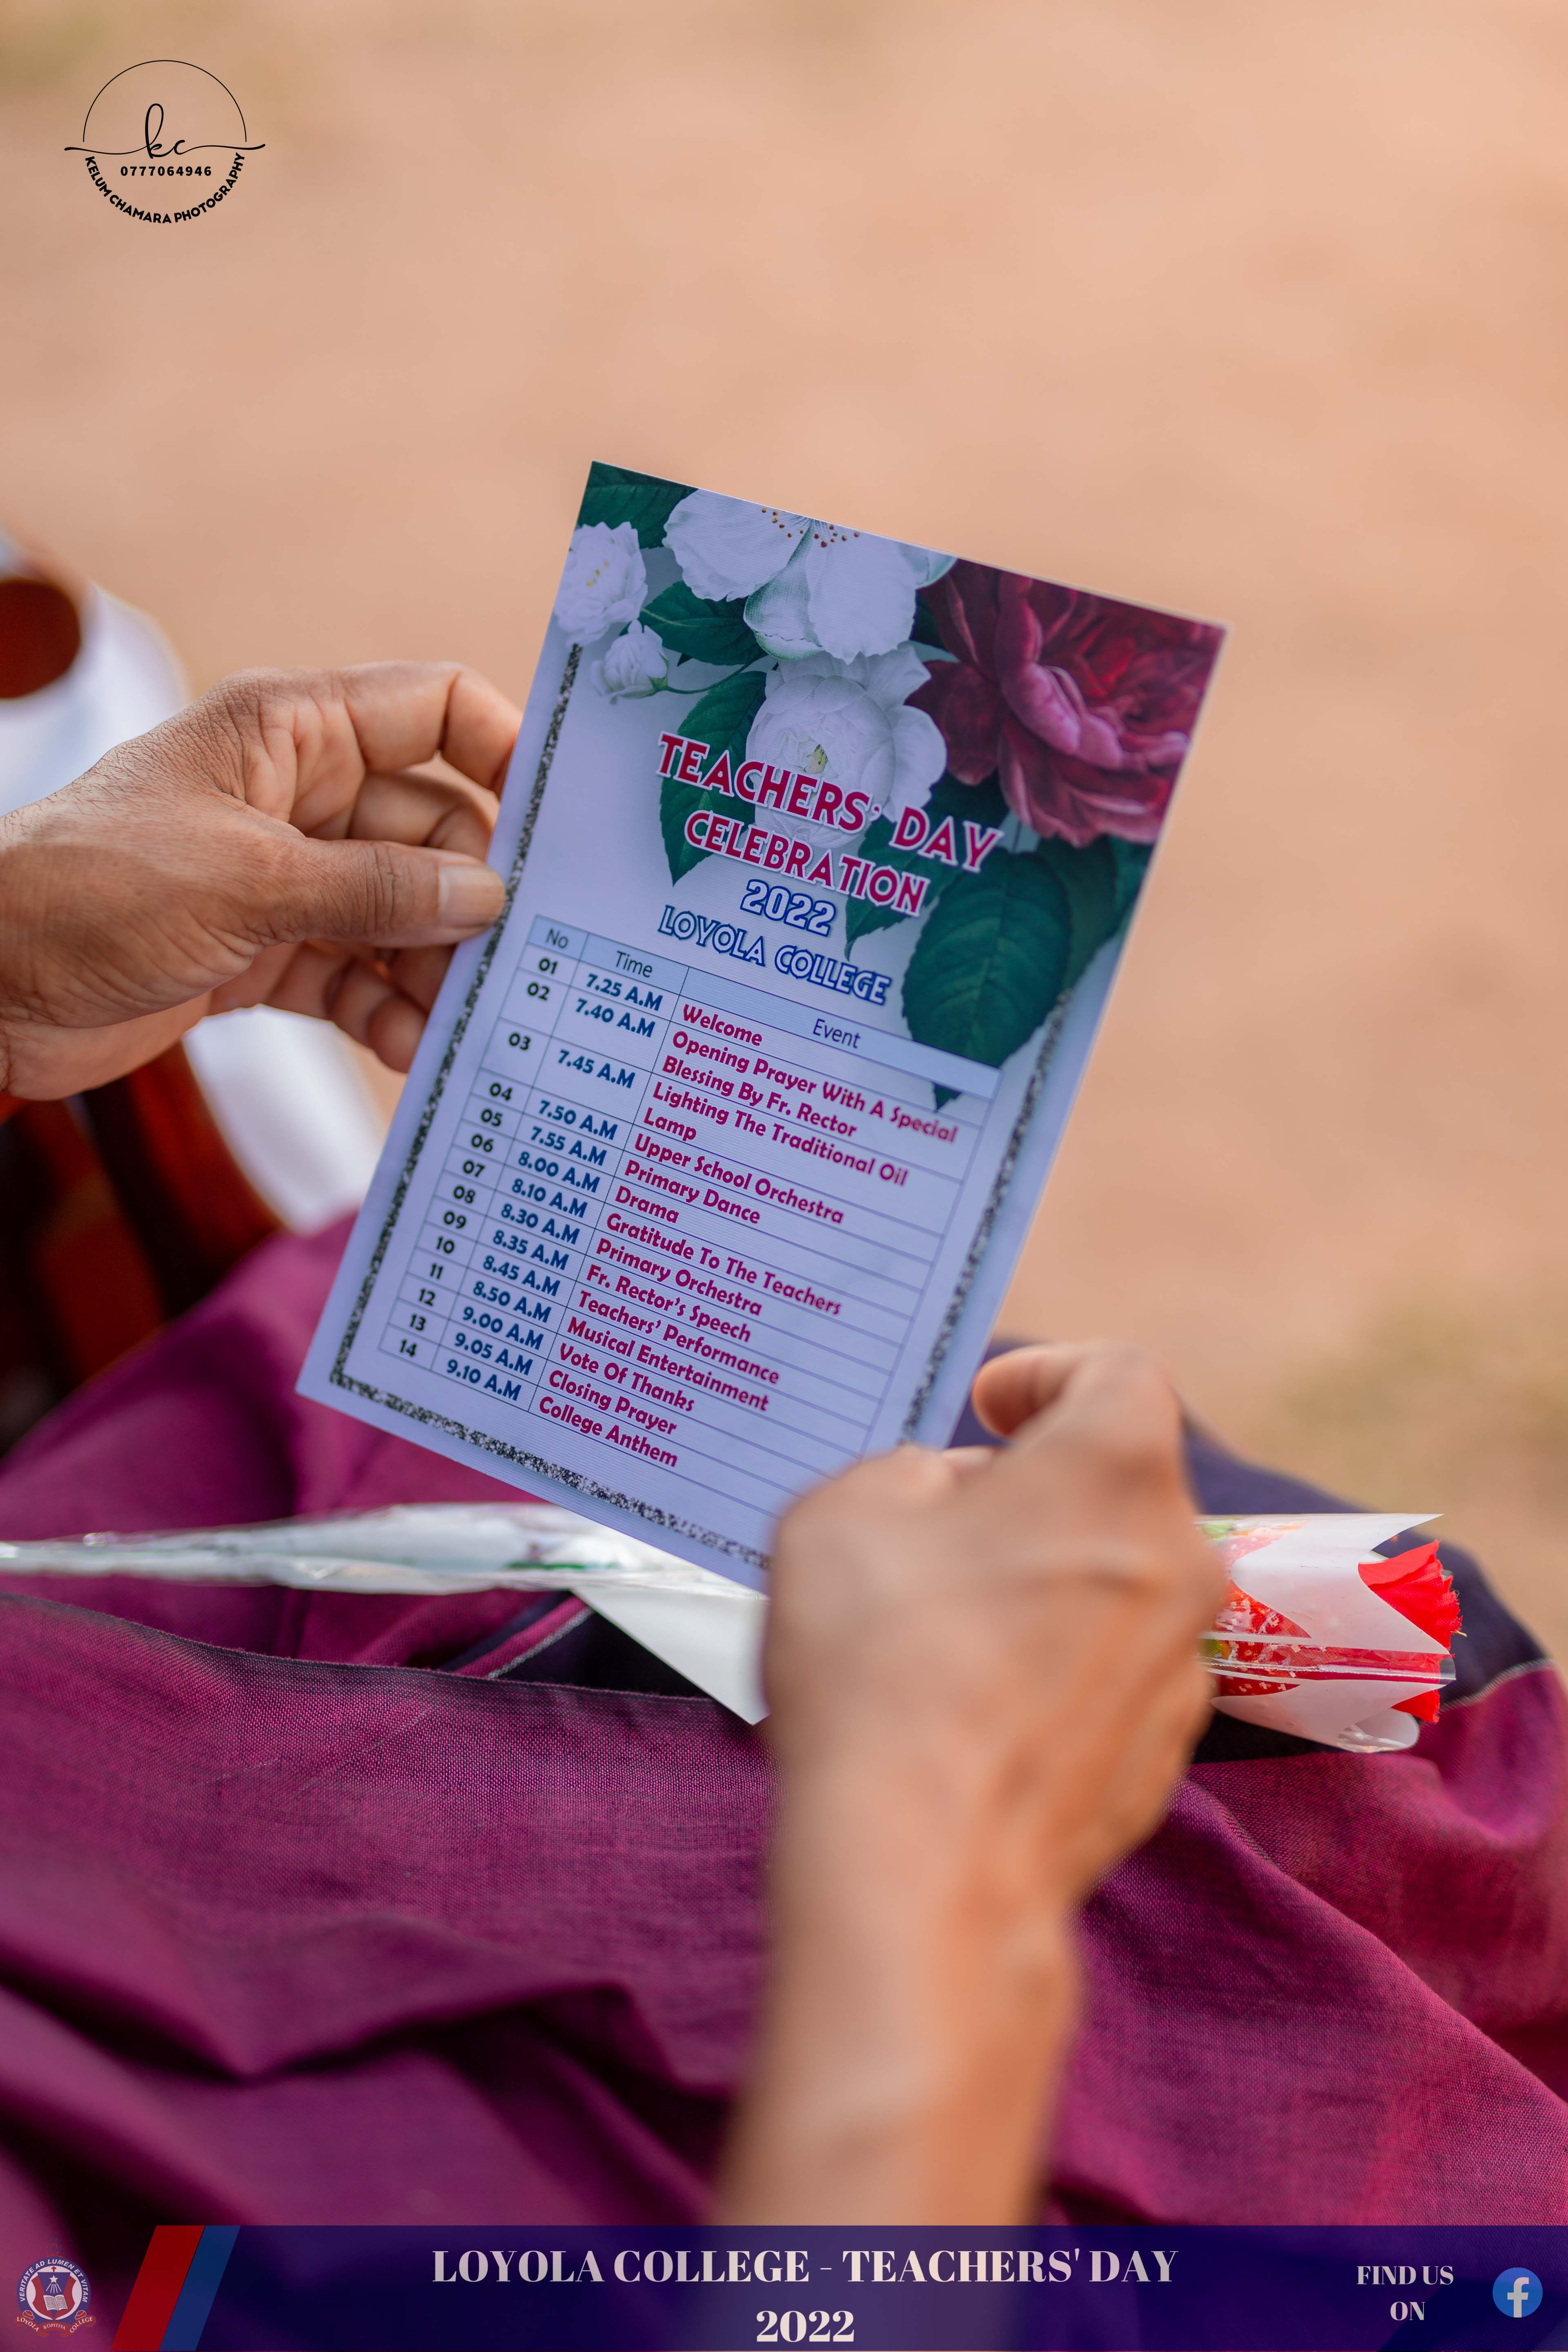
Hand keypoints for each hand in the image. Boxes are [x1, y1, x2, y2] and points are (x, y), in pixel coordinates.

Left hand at [0, 662, 519, 1097]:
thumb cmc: (92, 892)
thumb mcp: (249, 883)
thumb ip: (377, 891)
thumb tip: (490, 898)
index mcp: (292, 733)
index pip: (435, 709)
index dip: (506, 754)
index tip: (561, 828)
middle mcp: (300, 797)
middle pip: (435, 830)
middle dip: (482, 897)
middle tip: (536, 960)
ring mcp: (287, 878)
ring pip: (405, 913)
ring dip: (441, 968)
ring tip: (479, 1023)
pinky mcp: (267, 952)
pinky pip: (359, 974)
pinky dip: (391, 1010)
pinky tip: (421, 1050)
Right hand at [717, 1343, 1224, 2223]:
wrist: (923, 1866)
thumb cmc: (880, 1666)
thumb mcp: (844, 1510)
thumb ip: (908, 1472)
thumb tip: (952, 1496)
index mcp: (1115, 1471)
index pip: (1120, 1374)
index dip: (1051, 1372)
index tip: (993, 1405)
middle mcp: (1179, 1558)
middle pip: (1120, 1485)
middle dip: (1038, 1487)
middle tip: (944, 1518)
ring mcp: (1182, 1666)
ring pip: (1118, 1584)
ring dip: (1048, 1580)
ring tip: (945, 1621)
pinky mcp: (1164, 1755)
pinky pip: (1111, 1674)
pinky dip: (1056, 1666)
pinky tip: (972, 1704)